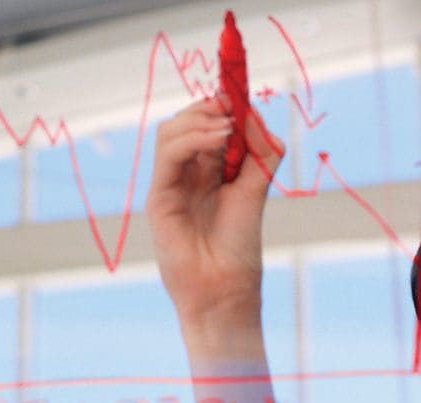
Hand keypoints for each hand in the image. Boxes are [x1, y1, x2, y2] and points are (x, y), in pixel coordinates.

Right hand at [146, 98, 284, 328]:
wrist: (224, 290)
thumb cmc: (239, 249)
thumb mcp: (257, 192)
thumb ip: (261, 154)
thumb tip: (254, 115)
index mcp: (209, 171)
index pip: (207, 124)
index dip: (222, 105)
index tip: (241, 94)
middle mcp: (187, 174)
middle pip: (186, 121)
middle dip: (210, 106)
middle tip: (233, 105)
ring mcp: (170, 184)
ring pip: (171, 131)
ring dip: (200, 120)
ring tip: (228, 128)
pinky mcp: (159, 197)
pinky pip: (168, 154)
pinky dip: (192, 139)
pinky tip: (219, 139)